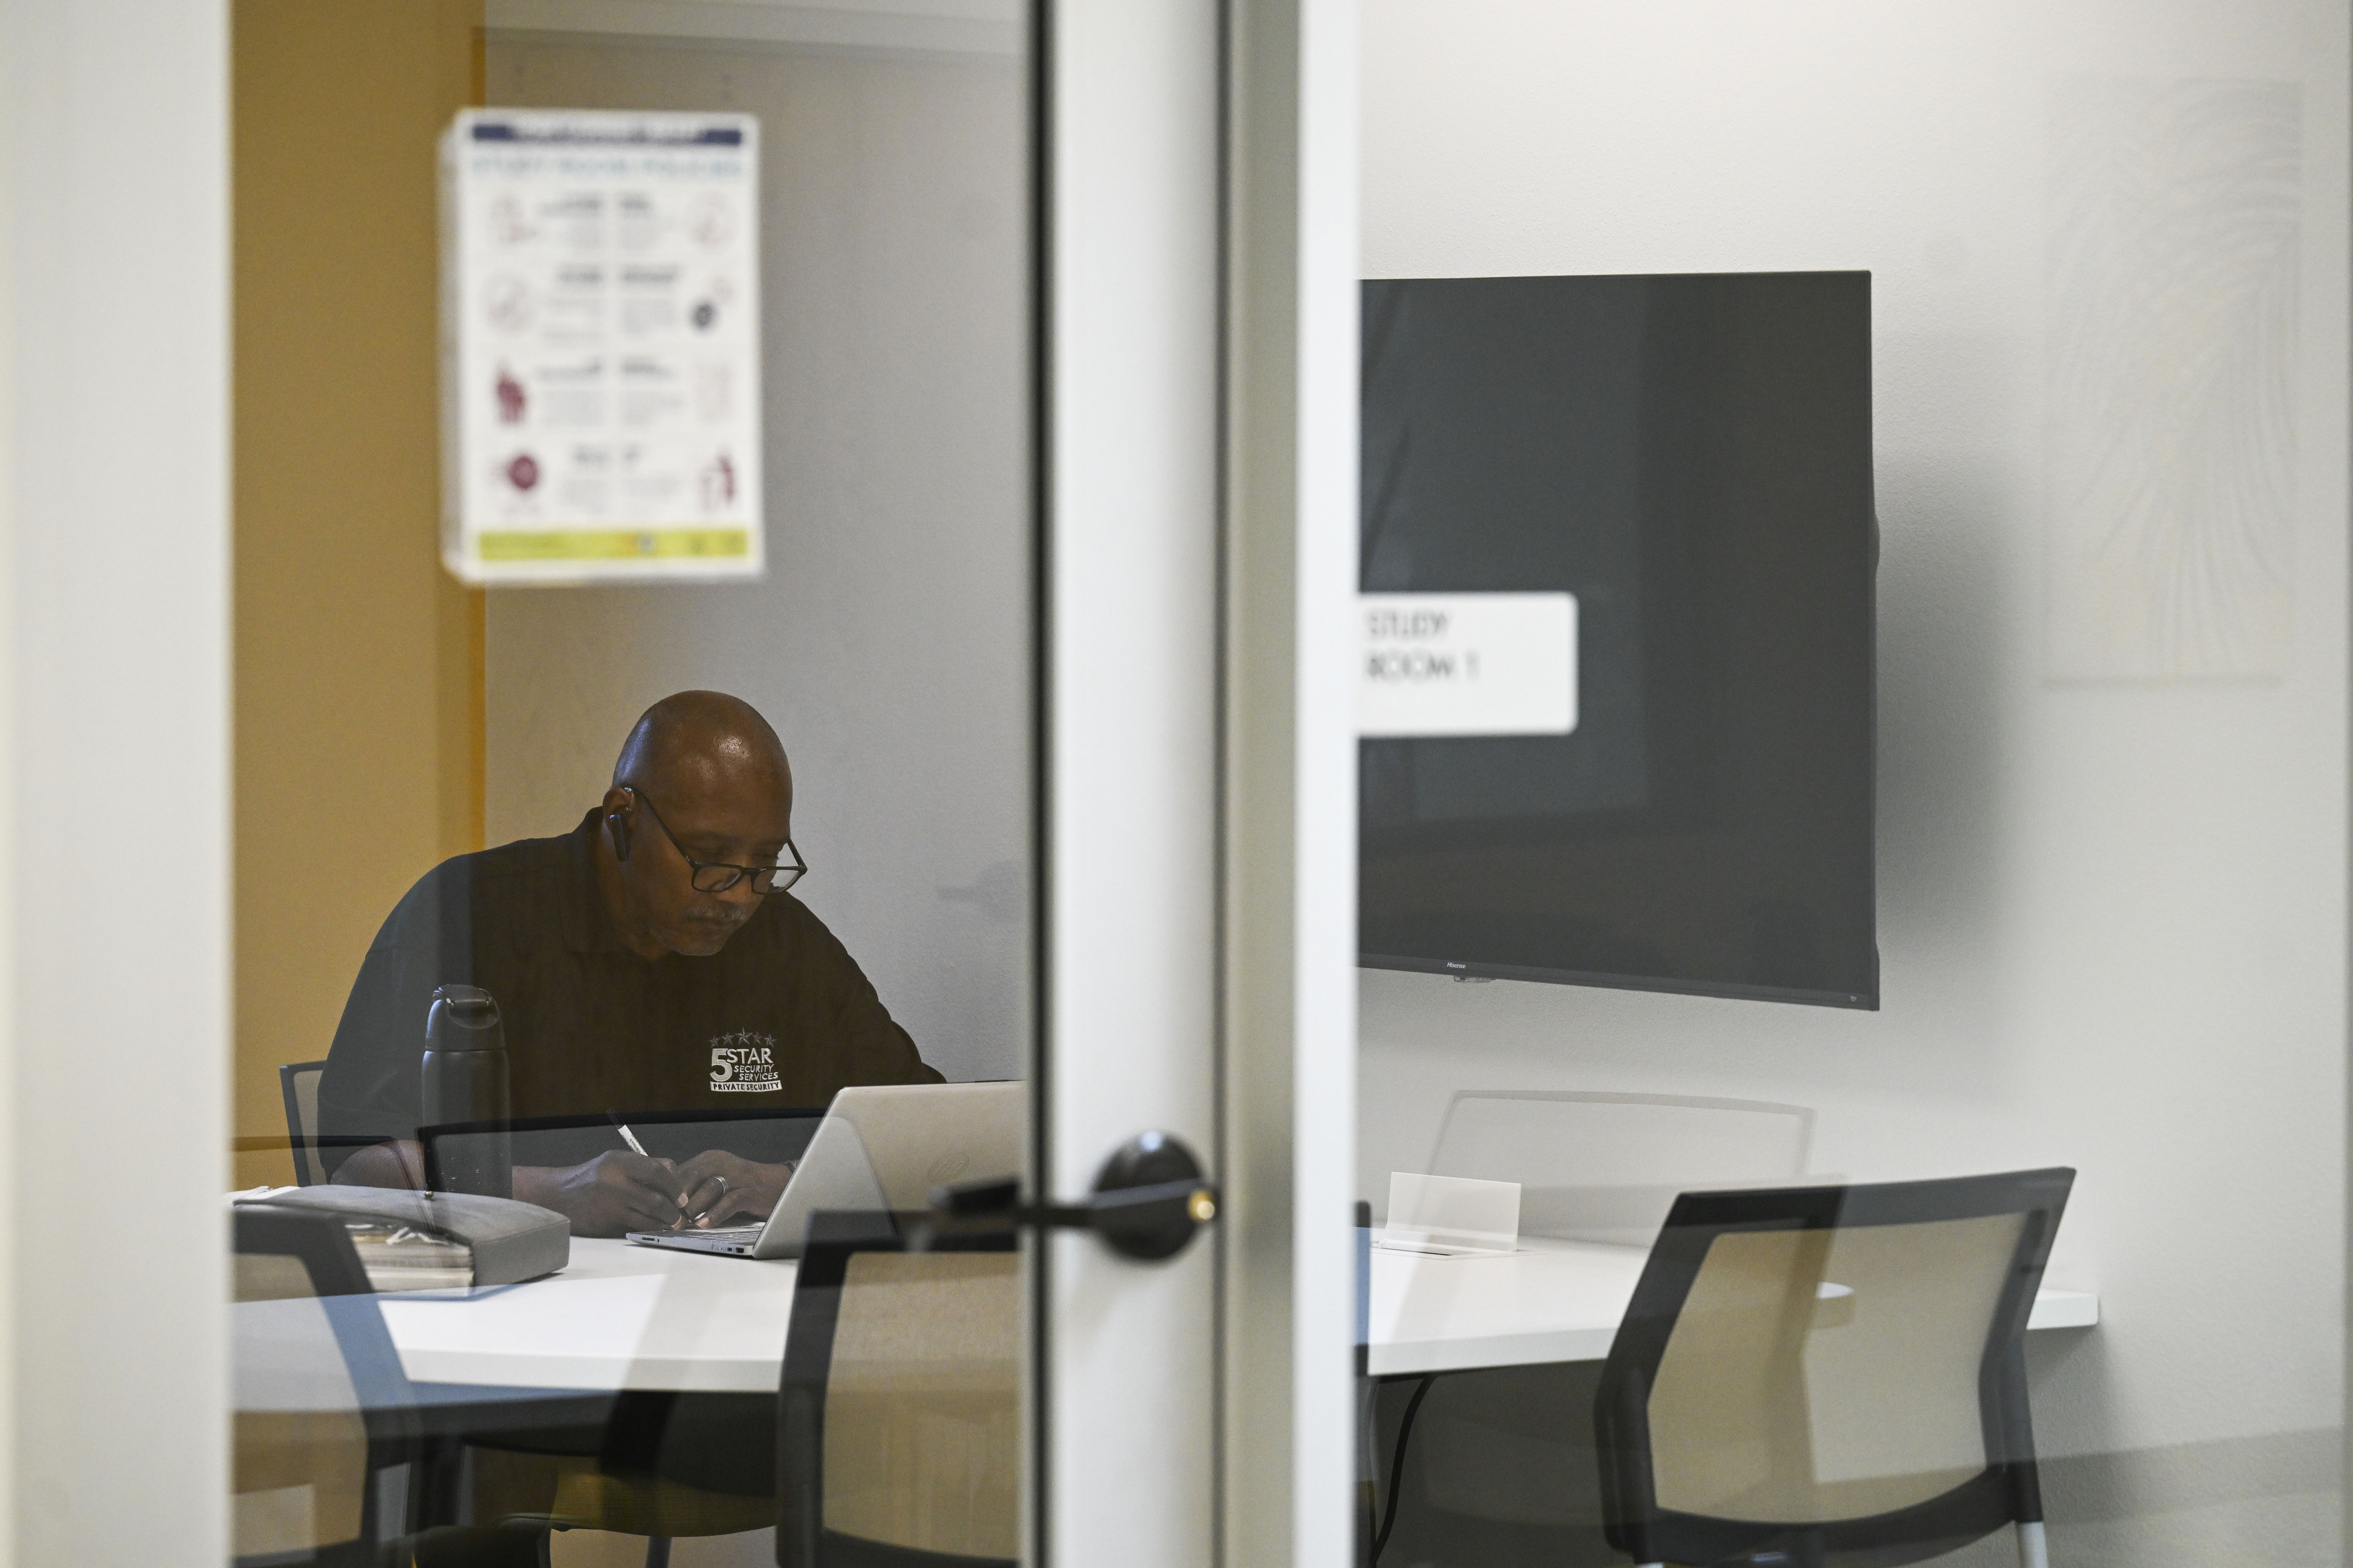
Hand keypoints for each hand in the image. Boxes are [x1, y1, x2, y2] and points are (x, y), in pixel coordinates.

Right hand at [514, 1152, 686, 1236]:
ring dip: (664, 1223)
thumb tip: (678, 1181)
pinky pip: (634, 1227)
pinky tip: (655, 1229)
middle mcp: (614, 1182)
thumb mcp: (617, 1162)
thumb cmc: (596, 1177)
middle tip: (681, 1217)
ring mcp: (608, 1204)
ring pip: (647, 1218)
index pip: (658, 1171)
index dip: (675, 1186)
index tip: (683, 1198)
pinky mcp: (604, 1222)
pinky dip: (649, 1230)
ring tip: (672, 1225)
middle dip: (673, 1211)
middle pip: (656, 1199)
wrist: (559, 1195)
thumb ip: (646, 1167)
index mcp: (619, 1162)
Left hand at [674, 1151, 792, 1227]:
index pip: (680, 1173)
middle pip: (691, 1178)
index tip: (655, 1209)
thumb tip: (667, 1205)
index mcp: (709, 1159)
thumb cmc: (743, 1186)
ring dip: (692, 1208)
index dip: (666, 1192)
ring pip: (708, 1188)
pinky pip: (729, 1201)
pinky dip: (715, 1213)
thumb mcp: (715, 1182)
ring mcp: (737, 1175)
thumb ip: (695, 1189)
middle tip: (664, 1220)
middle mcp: (721, 1163)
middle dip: (675, 1201)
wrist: (779, 1184)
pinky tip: (704, 1224)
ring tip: (680, 1225)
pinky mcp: (751, 1190)